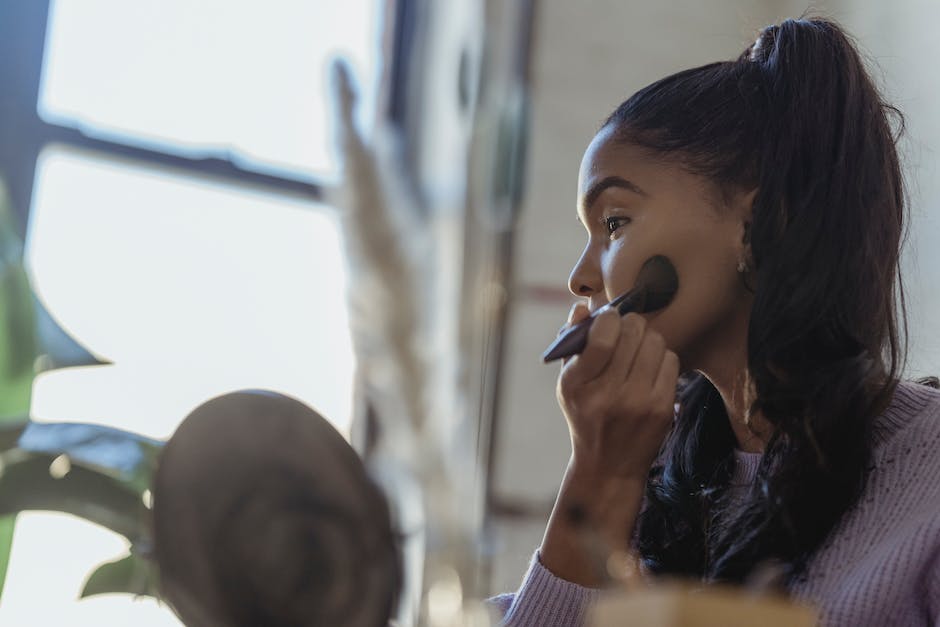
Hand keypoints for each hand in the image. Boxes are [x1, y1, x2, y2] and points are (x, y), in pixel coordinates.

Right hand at [556, 302, 678, 480]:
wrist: (608, 465)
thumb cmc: (585, 414)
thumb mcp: (568, 383)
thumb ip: (573, 342)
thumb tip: (584, 306)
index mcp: (577, 385)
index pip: (602, 338)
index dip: (610, 318)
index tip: (609, 319)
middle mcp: (607, 395)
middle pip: (633, 334)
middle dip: (631, 324)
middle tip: (627, 330)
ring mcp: (638, 403)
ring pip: (655, 342)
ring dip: (648, 338)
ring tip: (638, 350)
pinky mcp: (661, 409)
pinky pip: (671, 360)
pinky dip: (662, 357)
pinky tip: (650, 368)